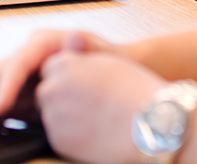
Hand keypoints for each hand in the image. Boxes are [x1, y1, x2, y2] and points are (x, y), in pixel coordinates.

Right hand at [0, 31, 124, 131]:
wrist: (116, 70)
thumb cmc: (109, 61)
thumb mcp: (102, 53)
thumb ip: (86, 49)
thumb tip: (75, 38)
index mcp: (45, 44)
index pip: (19, 62)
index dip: (7, 84)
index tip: (0, 107)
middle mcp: (29, 57)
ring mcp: (23, 76)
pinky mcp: (23, 94)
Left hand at [35, 48, 166, 163]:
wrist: (148, 122)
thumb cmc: (133, 89)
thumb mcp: (107, 60)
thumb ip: (81, 56)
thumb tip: (67, 56)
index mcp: (64, 64)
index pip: (52, 68)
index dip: (70, 75)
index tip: (85, 82)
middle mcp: (53, 89)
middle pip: (48, 91)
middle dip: (63, 95)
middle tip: (90, 100)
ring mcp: (53, 116)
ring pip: (52, 113)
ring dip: (66, 114)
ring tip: (95, 115)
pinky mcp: (58, 140)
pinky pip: (58, 133)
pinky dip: (71, 132)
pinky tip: (93, 128)